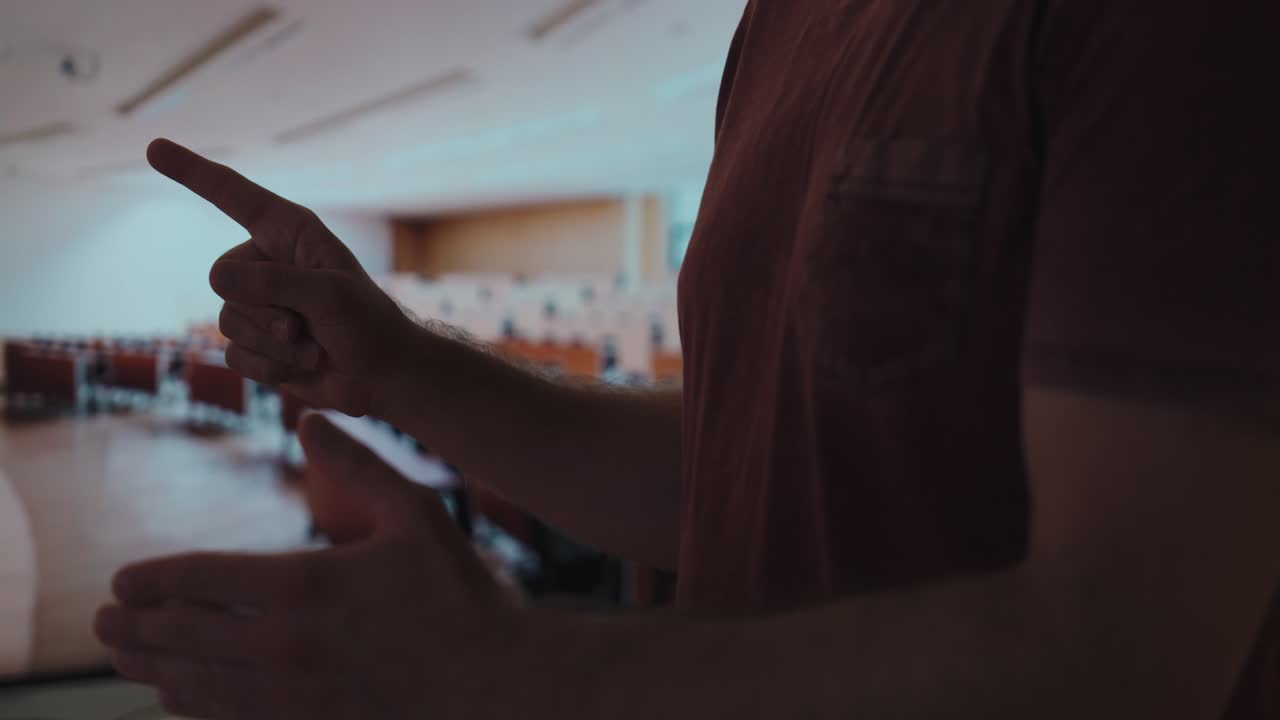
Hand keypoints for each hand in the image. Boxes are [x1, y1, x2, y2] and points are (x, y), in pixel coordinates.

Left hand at [94, 414, 522, 719]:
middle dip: (135, 626)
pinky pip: (227, 718)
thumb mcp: (415, 513)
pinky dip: (192, 704)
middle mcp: (281, 644)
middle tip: (105, 620)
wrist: (490, 680)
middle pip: (181, 634)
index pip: (199, 579)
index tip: (122, 582)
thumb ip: (357, 464)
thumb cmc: (457, 592)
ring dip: (151, 668)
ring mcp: (289, 694)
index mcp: (301, 584)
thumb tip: (310, 417)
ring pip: (193, 683)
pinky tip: (178, 695)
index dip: (153, 580)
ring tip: (125, 657)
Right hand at [147, 139, 418, 416]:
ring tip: (314, 348)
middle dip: (267, 314)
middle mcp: (266, 262)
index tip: (154, 148)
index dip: (192, 172)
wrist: (382, 375)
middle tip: (309, 327)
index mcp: (289, 232)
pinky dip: (270, 368)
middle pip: (223, 281)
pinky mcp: (255, 342)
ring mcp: (258, 304)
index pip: (232, 195)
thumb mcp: (329, 295)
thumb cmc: (367, 323)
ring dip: (275, 346)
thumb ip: (275, 283)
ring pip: (227, 322)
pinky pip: (234, 355)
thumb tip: (219, 279)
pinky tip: (303, 367)